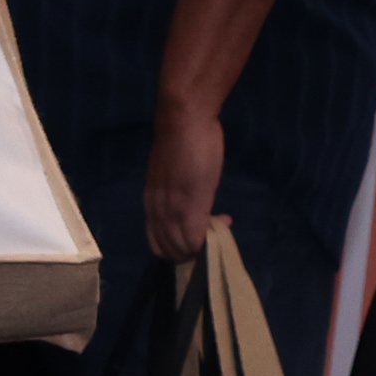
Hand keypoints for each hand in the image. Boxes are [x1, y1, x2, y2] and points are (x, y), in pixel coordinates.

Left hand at [143, 102, 225, 258]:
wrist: (183, 123)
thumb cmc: (181, 142)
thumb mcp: (170, 176)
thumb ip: (174, 194)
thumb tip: (186, 204)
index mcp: (151, 204)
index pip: (157, 243)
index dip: (178, 246)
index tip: (198, 233)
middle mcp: (157, 212)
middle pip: (168, 251)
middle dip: (191, 252)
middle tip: (211, 235)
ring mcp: (172, 211)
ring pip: (182, 249)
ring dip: (202, 246)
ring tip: (220, 226)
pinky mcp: (190, 206)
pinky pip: (197, 239)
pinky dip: (210, 239)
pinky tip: (225, 221)